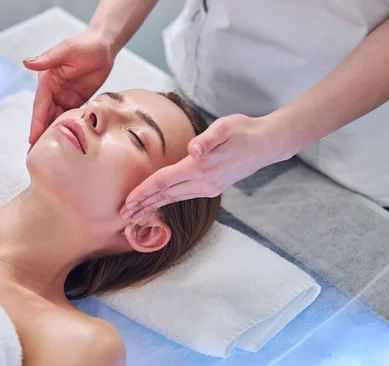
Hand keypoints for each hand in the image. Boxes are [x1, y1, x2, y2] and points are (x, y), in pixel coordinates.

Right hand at [24, 29, 115, 145]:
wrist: (104, 47)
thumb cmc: (86, 45)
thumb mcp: (66, 51)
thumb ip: (48, 59)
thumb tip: (26, 63)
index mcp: (47, 81)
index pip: (40, 106)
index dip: (36, 124)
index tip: (32, 140)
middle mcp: (53, 90)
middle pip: (45, 116)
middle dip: (40, 135)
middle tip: (35, 155)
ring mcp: (64, 96)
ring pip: (56, 119)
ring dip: (52, 135)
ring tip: (48, 154)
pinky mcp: (76, 100)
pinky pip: (69, 118)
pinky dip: (66, 130)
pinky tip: (66, 143)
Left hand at [120, 114, 294, 219]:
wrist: (266, 144)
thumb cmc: (243, 131)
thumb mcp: (226, 127)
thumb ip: (208, 139)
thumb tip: (193, 149)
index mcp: (200, 167)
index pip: (163, 182)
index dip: (143, 192)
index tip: (126, 202)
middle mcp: (203, 182)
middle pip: (165, 195)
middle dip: (143, 205)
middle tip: (122, 215)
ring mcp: (208, 187)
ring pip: (173, 198)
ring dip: (153, 205)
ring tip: (135, 213)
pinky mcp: (212, 187)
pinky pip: (183, 196)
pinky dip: (166, 201)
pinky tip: (159, 202)